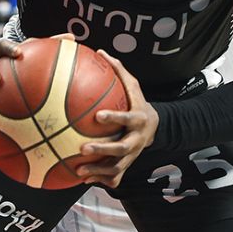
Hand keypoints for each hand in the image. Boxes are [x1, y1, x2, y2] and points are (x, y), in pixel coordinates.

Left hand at [77, 50, 158, 187]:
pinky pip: (115, 177)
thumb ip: (118, 70)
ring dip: (98, 170)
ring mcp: (133, 154)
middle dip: (103, 149)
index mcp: (139, 118)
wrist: (154, 126)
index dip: (115, 118)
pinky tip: (82, 179)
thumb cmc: (137, 101)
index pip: (128, 119)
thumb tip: (100, 51)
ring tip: (79, 170)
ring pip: (117, 167)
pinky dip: (100, 180)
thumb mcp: (133, 85)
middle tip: (83, 148)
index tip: (98, 116)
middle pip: (122, 147)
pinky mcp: (128, 164)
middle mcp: (138, 138)